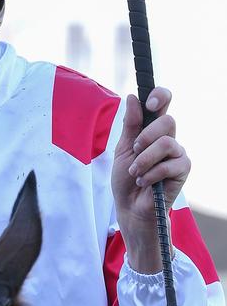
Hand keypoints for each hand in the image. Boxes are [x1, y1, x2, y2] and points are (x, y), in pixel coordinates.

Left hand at [111, 88, 190, 272]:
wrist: (130, 208)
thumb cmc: (126, 179)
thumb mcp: (123, 149)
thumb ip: (130, 125)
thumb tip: (133, 97)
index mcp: (152, 130)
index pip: (163, 103)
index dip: (160, 97)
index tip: (149, 104)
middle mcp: (168, 138)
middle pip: (167, 121)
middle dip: (146, 136)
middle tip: (135, 150)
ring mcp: (177, 154)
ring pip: (167, 143)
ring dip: (145, 159)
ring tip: (136, 173)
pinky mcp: (183, 170)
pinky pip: (170, 164)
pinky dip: (152, 174)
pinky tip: (145, 183)